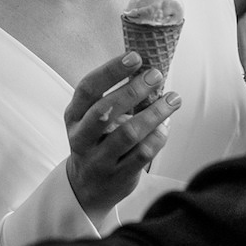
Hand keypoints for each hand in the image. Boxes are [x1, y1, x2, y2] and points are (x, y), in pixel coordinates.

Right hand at [62, 53, 178, 214]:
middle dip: (134, 90)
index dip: (111, 70)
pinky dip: (158, 137)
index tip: (134, 57)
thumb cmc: (95, 142)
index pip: (88, 88)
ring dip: (154, 113)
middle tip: (156, 75)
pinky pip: (142, 154)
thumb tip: (147, 71)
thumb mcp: (90, 119)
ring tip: (172, 100)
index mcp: (73, 117)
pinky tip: (166, 126)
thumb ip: (112, 98)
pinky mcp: (118, 176)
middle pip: (106, 110)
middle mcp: (81, 138)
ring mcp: (98, 160)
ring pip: (128, 133)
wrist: (86, 188)